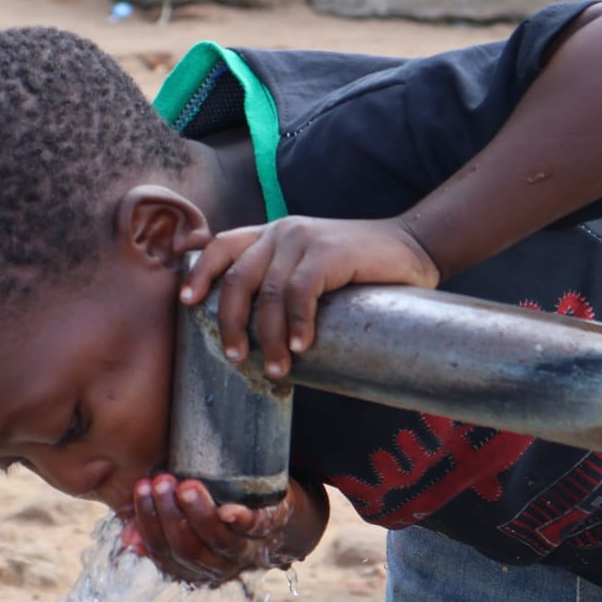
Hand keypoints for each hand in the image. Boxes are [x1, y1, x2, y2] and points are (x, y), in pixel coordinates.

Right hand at [122, 474, 293, 585]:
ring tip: (186, 486)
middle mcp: (218, 565)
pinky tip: (229, 509)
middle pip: (188, 549)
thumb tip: (128, 539)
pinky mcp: (270, 529)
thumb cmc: (217, 509)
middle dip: (171, 516)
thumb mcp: (184, 519)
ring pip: (220, 541)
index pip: (163, 551)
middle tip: (161, 482)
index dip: (148, 522)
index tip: (141, 487)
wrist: (273, 512)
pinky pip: (256, 529)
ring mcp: (246, 550)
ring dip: (200, 515)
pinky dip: (242, 520)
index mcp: (192, 566)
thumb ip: (156, 527)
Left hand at [181, 217, 439, 378]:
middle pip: (237, 279)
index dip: (200, 273)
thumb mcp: (314, 267)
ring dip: (267, 337)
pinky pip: (300, 293)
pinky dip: (296, 324)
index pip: (222, 245)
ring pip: (268, 294)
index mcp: (273, 234)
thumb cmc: (363, 268)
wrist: (414, 245)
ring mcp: (304, 239)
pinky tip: (299, 347)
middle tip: (236, 358)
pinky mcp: (329, 252)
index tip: (186, 303)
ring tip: (277, 369)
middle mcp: (282, 232)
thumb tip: (260, 334)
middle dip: (230, 323)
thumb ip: (287, 282)